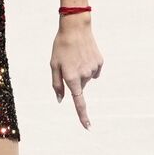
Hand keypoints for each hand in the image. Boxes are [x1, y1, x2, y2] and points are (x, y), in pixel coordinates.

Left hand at [50, 14, 102, 129]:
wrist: (76, 27)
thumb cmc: (61, 46)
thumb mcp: (54, 65)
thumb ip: (56, 84)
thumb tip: (61, 100)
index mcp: (71, 78)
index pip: (78, 102)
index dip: (83, 116)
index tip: (88, 127)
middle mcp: (84, 75)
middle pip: (80, 86)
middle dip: (74, 79)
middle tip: (68, 63)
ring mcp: (93, 68)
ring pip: (87, 77)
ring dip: (81, 70)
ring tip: (76, 55)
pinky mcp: (100, 61)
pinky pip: (94, 70)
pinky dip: (89, 64)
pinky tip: (85, 53)